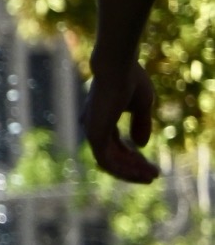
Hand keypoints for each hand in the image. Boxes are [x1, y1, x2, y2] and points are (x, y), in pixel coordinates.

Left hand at [86, 59, 163, 184]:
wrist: (118, 68)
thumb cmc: (130, 80)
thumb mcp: (141, 105)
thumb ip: (140, 125)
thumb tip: (139, 145)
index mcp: (101, 119)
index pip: (115, 146)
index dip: (133, 158)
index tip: (151, 165)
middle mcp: (94, 127)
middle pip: (113, 156)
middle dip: (134, 167)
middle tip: (153, 175)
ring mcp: (92, 132)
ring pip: (110, 163)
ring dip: (131, 172)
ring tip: (152, 176)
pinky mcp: (95, 134)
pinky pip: (108, 161)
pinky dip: (124, 169)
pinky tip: (141, 173)